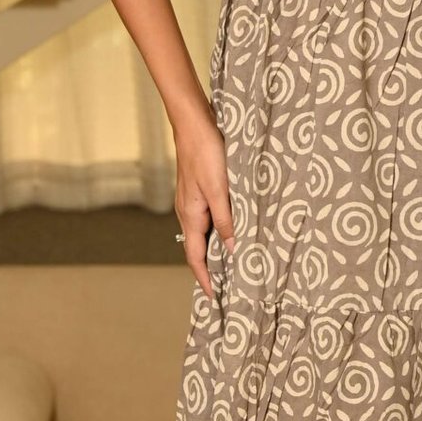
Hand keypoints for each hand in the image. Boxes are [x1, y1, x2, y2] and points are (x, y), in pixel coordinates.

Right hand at [173, 106, 234, 299]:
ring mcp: (193, 201)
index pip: (195, 256)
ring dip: (216, 249)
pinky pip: (208, 218)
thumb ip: (226, 220)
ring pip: (204, 233)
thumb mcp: (219, 190)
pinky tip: (232, 229)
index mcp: (191, 216)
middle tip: (227, 284)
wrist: (194, 124)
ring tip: (233, 262)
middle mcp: (188, 212)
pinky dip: (218, 230)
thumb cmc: (205, 154)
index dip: (204, 278)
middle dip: (210, 268)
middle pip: (198, 248)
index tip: (213, 297)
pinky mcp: (199, 190)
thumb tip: (232, 249)